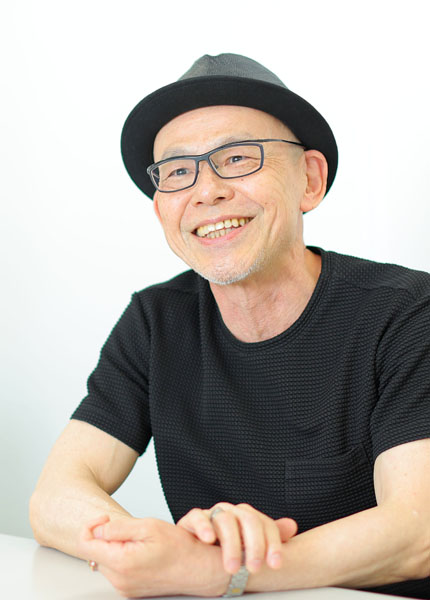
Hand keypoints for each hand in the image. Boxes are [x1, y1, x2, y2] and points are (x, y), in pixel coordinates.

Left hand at [78, 514, 228, 597]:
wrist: (198, 569)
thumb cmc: (180, 548)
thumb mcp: (148, 526)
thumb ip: (118, 528)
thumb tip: (98, 529)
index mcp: (122, 562)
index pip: (85, 544)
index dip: (91, 526)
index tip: (105, 519)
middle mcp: (119, 580)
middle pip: (94, 553)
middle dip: (107, 537)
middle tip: (130, 529)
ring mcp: (124, 588)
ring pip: (105, 561)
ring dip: (116, 548)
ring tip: (139, 542)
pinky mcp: (130, 590)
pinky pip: (116, 571)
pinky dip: (123, 558)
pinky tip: (141, 552)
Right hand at [177, 503, 296, 574]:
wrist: (190, 556)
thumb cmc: (221, 552)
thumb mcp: (248, 549)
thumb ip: (269, 537)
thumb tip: (292, 526)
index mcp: (246, 519)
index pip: (265, 524)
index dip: (273, 544)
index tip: (275, 565)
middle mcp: (231, 513)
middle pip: (248, 520)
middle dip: (254, 546)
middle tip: (254, 569)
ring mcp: (211, 514)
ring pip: (225, 519)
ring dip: (230, 545)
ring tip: (231, 567)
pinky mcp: (191, 520)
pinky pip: (198, 516)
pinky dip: (204, 527)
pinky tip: (208, 539)